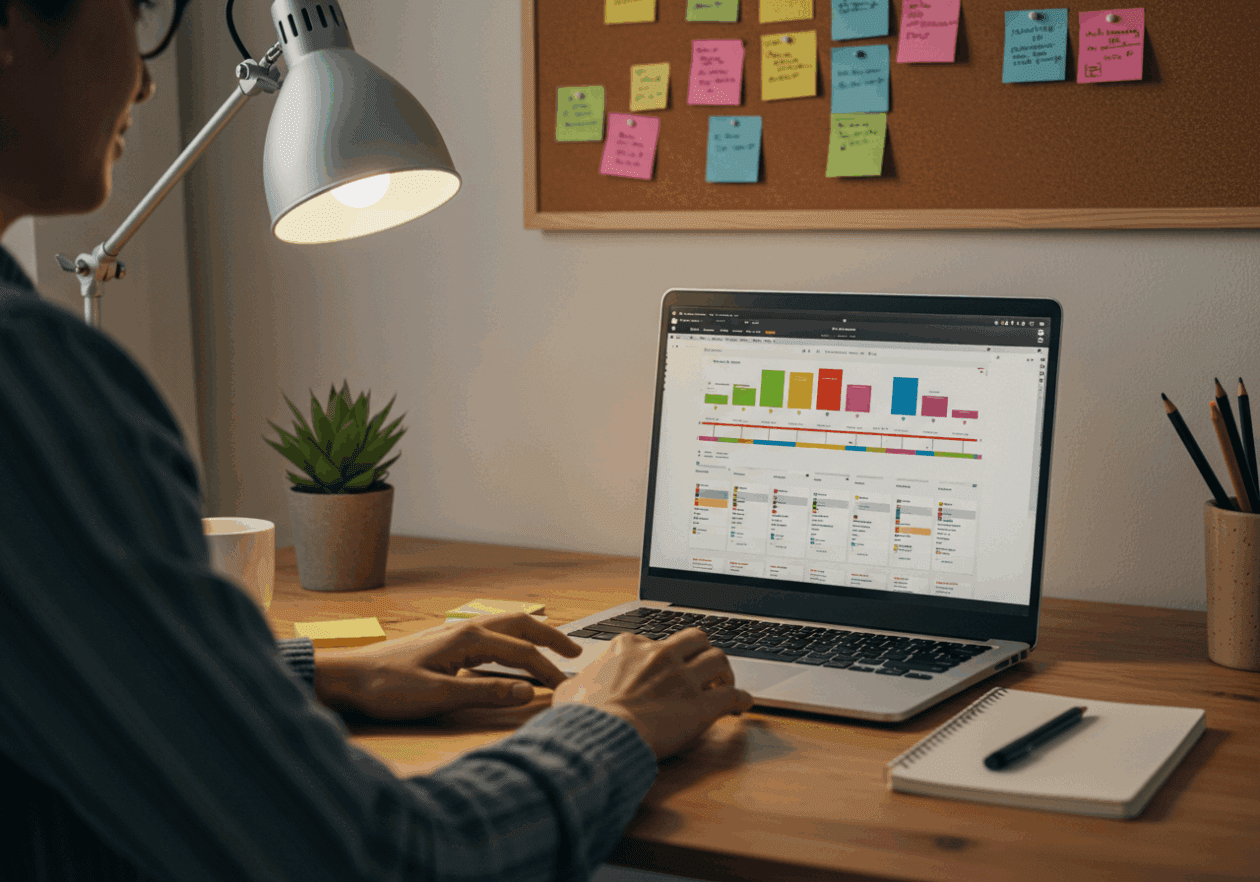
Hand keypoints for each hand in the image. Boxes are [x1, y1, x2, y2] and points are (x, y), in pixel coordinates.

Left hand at [312, 613, 581, 719]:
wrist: (349, 678)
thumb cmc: (387, 687)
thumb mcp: (437, 696)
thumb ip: (484, 693)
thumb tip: (526, 692)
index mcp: (468, 638)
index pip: (522, 653)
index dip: (547, 671)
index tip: (566, 689)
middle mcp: (465, 629)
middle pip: (520, 625)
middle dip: (550, 638)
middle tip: (575, 655)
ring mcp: (454, 633)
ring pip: (505, 626)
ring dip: (532, 636)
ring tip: (552, 650)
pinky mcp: (445, 643)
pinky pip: (490, 635)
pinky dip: (511, 641)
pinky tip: (509, 654)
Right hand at [552, 627, 752, 760]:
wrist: (599, 735)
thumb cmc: (582, 716)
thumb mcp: (571, 687)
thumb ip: (580, 681)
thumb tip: (573, 686)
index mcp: (630, 646)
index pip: (656, 641)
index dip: (664, 656)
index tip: (666, 668)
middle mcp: (660, 655)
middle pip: (696, 639)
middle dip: (702, 651)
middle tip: (703, 668)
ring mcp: (683, 679)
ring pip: (719, 660)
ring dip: (724, 672)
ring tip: (723, 684)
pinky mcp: (700, 705)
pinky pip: (732, 695)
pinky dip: (741, 699)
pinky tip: (742, 706)